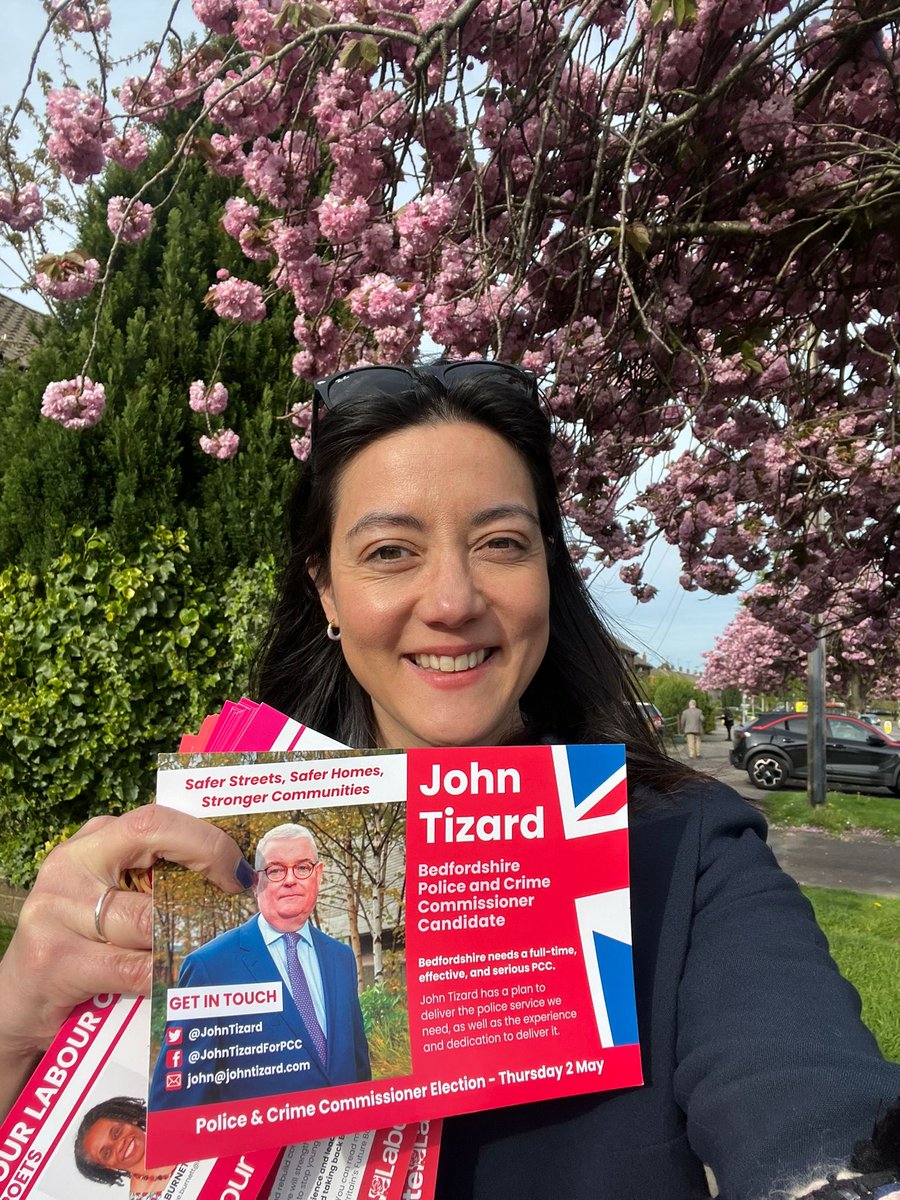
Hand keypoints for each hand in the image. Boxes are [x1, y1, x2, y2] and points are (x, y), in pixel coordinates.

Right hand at [0, 805, 252, 1117]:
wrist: (19, 1002)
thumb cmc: (85, 943)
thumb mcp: (114, 897)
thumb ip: (157, 880)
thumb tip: (236, 879)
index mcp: (95, 840)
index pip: (156, 820)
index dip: (205, 841)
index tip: (239, 871)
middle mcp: (73, 863)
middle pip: (152, 850)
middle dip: (205, 875)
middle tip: (237, 906)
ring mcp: (57, 909)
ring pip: (147, 918)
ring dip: (187, 936)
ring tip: (214, 948)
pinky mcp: (53, 959)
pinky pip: (130, 967)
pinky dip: (162, 975)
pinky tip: (179, 981)